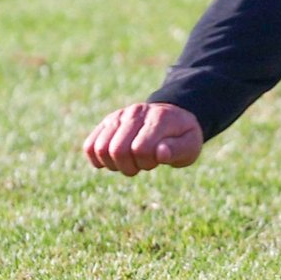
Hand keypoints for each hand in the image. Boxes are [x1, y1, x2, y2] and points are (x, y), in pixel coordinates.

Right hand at [83, 102, 202, 175]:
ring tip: (130, 161)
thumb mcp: (191, 145)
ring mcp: (118, 116)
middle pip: (117, 150)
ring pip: (100, 148)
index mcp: (159, 117)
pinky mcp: (106, 122)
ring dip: (114, 164)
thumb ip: (178, 150)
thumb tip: (160, 152)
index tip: (157, 160)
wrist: (173, 118)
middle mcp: (136, 112)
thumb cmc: (182, 136)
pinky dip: (98, 160)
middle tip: (143, 164)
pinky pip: (89, 146)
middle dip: (130, 166)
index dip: (147, 162)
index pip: (140, 149)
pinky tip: (114, 161)